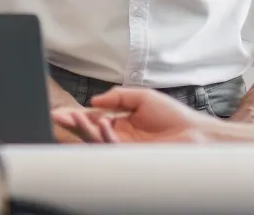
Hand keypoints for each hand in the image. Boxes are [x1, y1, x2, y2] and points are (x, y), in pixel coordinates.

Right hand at [52, 88, 212, 144]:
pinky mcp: (131, 157)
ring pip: (96, 142)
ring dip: (83, 130)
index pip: (93, 120)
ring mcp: (124, 149)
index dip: (77, 116)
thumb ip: (119, 96)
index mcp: (120, 124)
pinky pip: (112, 148)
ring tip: (75, 117)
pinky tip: (104, 123)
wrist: (195, 132)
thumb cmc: (173, 116)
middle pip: (89, 133)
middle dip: (72, 125)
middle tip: (59, 116)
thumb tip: (95, 100)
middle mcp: (118, 138)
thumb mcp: (143, 97)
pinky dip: (105, 135)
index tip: (61, 111)